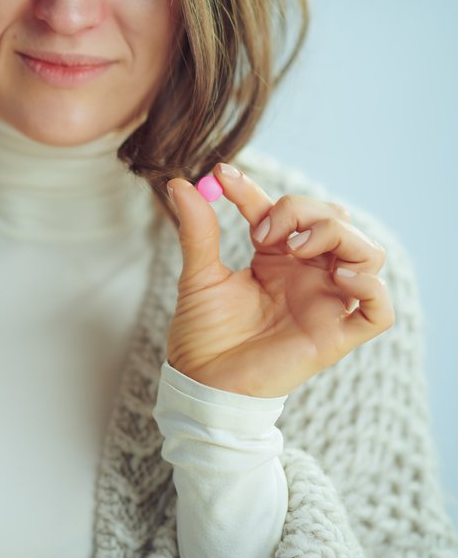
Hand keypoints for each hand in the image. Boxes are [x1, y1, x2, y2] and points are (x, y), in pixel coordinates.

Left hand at [165, 163, 393, 397]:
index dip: (256, 190)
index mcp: (277, 259)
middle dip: (305, 210)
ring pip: (368, 253)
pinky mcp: (336, 335)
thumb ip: (198, 231)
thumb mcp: (198, 276)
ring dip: (339, 236)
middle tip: (262, 232)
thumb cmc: (202, 334)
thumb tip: (179, 184)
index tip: (222, 176)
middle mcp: (307, 276)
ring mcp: (325, 303)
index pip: (283, 211)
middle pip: (337, 221)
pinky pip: (379, 309)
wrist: (201, 382)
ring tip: (297, 247)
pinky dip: (370, 286)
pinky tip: (339, 276)